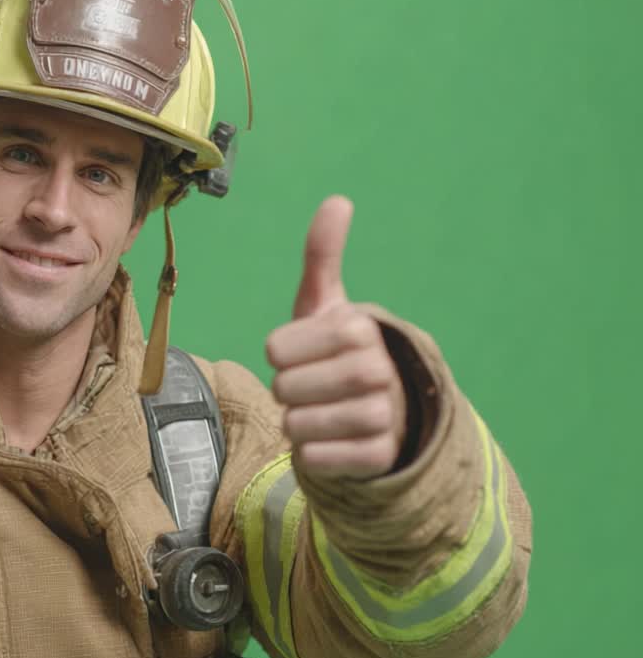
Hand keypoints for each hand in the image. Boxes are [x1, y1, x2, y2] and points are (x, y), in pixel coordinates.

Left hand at [265, 196, 406, 479]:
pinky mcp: (379, 456)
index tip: (305, 354)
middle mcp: (378, 369)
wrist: (381, 413)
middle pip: (284, 387)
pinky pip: (317, 457)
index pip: (275, 348)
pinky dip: (311, 454)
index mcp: (360, 327)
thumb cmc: (336, 353)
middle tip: (311, 388)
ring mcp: (384, 415)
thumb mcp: (325, 305)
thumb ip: (323, 256)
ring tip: (320, 413)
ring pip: (297, 425)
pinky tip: (330, 441)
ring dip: (296, 423)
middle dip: (286, 391)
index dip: (279, 355)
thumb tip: (338, 200)